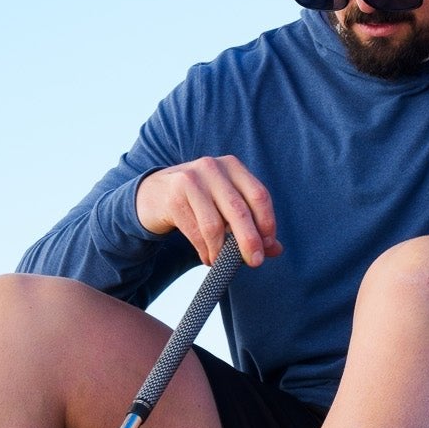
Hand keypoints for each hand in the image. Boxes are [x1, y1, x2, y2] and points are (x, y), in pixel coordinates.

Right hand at [135, 155, 282, 267]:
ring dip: (222, 251)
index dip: (267, 223)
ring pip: (215, 225)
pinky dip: (206, 251)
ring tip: (222, 262)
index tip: (267, 245)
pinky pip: (196, 233)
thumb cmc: (197, 202)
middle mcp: (212, 168)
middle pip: (239, 210)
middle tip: (255, 261)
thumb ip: (251, 223)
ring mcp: (190, 180)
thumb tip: (276, 249)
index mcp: (231, 166)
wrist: (152, 194)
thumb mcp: (224, 205)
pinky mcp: (174, 198)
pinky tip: (208, 257)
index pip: (259, 195)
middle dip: (250, 241)